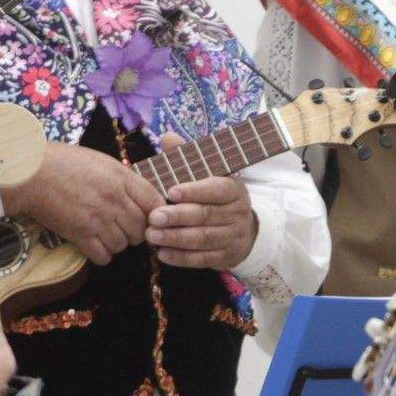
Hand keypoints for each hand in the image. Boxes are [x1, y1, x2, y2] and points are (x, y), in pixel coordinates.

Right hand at [2, 143, 161, 264]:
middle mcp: (114, 200)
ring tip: (104, 235)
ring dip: (117, 244)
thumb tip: (140, 196)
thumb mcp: (101, 162)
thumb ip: (123, 179)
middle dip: (135, 232)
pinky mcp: (80, 234)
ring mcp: (98, 218)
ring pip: (123, 244)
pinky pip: (103, 256)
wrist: (28, 173)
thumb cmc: (62, 163)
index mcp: (121, 178)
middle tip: (122, 228)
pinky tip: (94, 245)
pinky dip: (101, 255)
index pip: (155, 202)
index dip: (156, 214)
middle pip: (141, 228)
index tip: (150, 218)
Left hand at [146, 133, 258, 269]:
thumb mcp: (208, 175)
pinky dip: (182, 257)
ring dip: (176, 238)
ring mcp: (233, 236)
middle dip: (178, 217)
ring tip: (152, 236)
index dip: (195, 190)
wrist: (243, 229)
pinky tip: (163, 254)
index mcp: (234, 189)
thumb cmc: (216, 197)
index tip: (170, 191)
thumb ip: (187, 158)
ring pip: (204, 238)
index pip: (217, 189)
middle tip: (153, 218)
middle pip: (206, 215)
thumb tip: (167, 137)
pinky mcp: (227, 256)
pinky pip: (204, 259)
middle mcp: (237, 213)